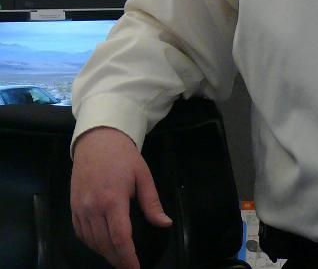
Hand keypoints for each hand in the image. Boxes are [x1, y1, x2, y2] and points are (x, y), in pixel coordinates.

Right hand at [71, 127, 172, 268]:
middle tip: (129, 266)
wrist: (98, 141)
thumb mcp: (143, 176)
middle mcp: (93, 208)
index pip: (120, 237)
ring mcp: (80, 209)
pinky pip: (80, 233)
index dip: (128, 257)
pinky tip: (102, 245)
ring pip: (91, 242)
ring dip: (105, 253)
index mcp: (113, 200)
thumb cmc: (124, 157)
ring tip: (119, 257)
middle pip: (104, 244)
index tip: (135, 268)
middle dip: (118, 259)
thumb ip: (152, 203)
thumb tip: (165, 223)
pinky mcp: (72, 208)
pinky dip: (91, 243)